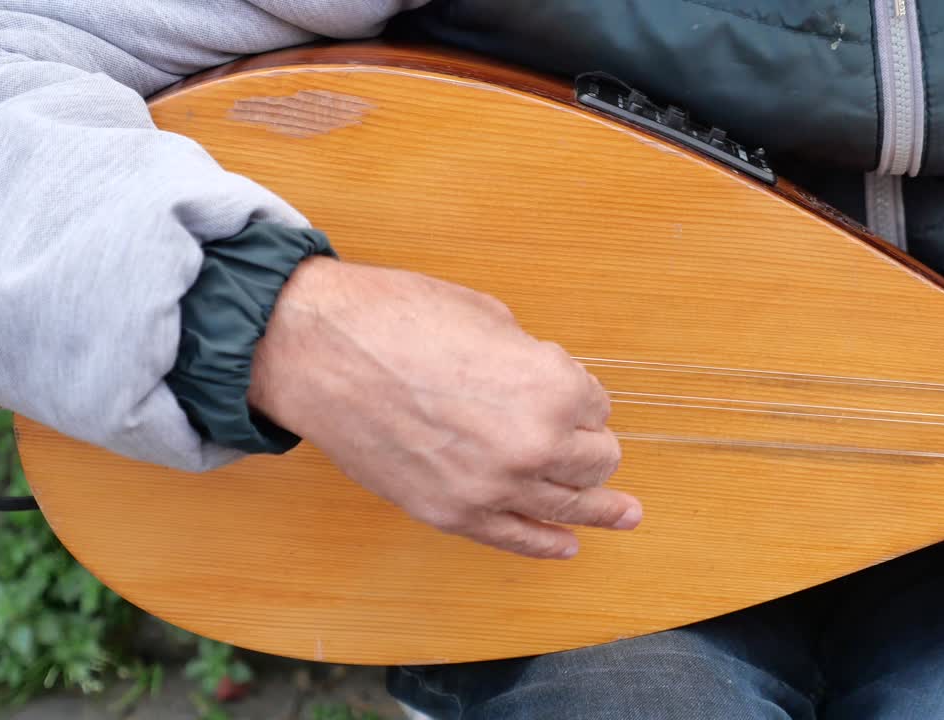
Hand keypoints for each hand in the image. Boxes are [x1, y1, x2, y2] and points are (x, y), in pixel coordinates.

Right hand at [248, 257, 640, 558]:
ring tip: (624, 515)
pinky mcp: (452, 514)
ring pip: (569, 506)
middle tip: (587, 440)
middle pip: (595, 460)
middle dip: (592, 446)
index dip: (582, 395)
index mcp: (552, 387)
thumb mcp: (488, 318)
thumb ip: (530, 360)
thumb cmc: (398, 319)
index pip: (596, 404)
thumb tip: (543, 384)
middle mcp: (534, 445)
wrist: (319, 352)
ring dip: (600, 508)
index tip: (567, 390)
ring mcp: (492, 487)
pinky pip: (516, 539)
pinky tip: (569, 545)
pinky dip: (548, 544)